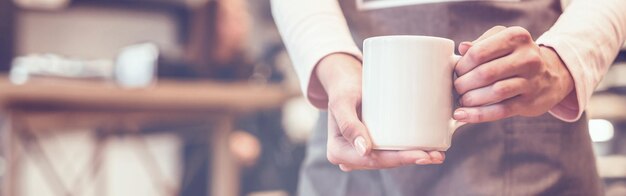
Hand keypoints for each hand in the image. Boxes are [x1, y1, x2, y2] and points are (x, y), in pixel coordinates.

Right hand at [315, 53, 444, 170]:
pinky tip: (427, 152)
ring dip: (412, 158)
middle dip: (410, 160)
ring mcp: (360, 152)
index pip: (372, 160)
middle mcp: (349, 157)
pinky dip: (408, 151)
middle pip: (383, 162)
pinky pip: (390, 151)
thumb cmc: (343, 87)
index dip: (397, 160)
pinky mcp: (371, 145)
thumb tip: (365, 151)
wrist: (344, 81)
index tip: (420, 155)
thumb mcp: (342, 102)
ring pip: (389, 159)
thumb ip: (349, 124)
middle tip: (436, 156)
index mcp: (338, 151)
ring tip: (436, 155)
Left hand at [453, 26, 574, 122]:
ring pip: (495, 92)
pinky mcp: (531, 102)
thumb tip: (462, 47)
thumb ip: (481, 43)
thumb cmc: (517, 56)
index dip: (462, 65)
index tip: (457, 72)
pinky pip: (501, 110)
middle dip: (464, 83)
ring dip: (472, 99)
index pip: (479, 52)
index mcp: (516, 37)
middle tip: (458, 88)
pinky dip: (479, 114)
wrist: (552, 75)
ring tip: (462, 100)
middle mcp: (528, 58)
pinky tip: (463, 115)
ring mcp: (532, 81)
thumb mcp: (502, 41)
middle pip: (486, 73)